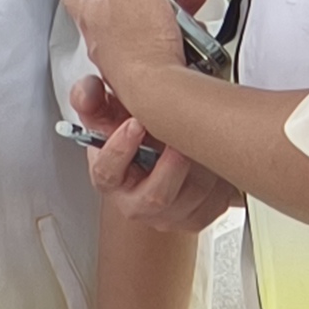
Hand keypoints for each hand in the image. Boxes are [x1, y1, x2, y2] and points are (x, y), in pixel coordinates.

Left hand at [60, 0, 195, 92]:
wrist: (162, 92)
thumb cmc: (138, 47)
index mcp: (92, 14)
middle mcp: (106, 37)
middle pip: (121, 0)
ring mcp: (130, 54)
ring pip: (148, 19)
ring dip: (170, 3)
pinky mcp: (155, 67)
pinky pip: (168, 40)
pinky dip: (184, 28)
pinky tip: (196, 24)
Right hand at [69, 80, 245, 230]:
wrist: (155, 157)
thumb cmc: (132, 138)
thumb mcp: (106, 113)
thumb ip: (91, 97)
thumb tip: (88, 89)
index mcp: (108, 178)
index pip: (107, 173)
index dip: (120, 149)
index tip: (135, 124)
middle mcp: (135, 203)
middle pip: (156, 197)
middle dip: (173, 166)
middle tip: (181, 139)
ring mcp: (166, 216)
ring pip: (192, 199)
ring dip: (202, 168)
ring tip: (203, 143)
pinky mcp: (195, 219)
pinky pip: (215, 204)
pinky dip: (220, 180)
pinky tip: (214, 161)